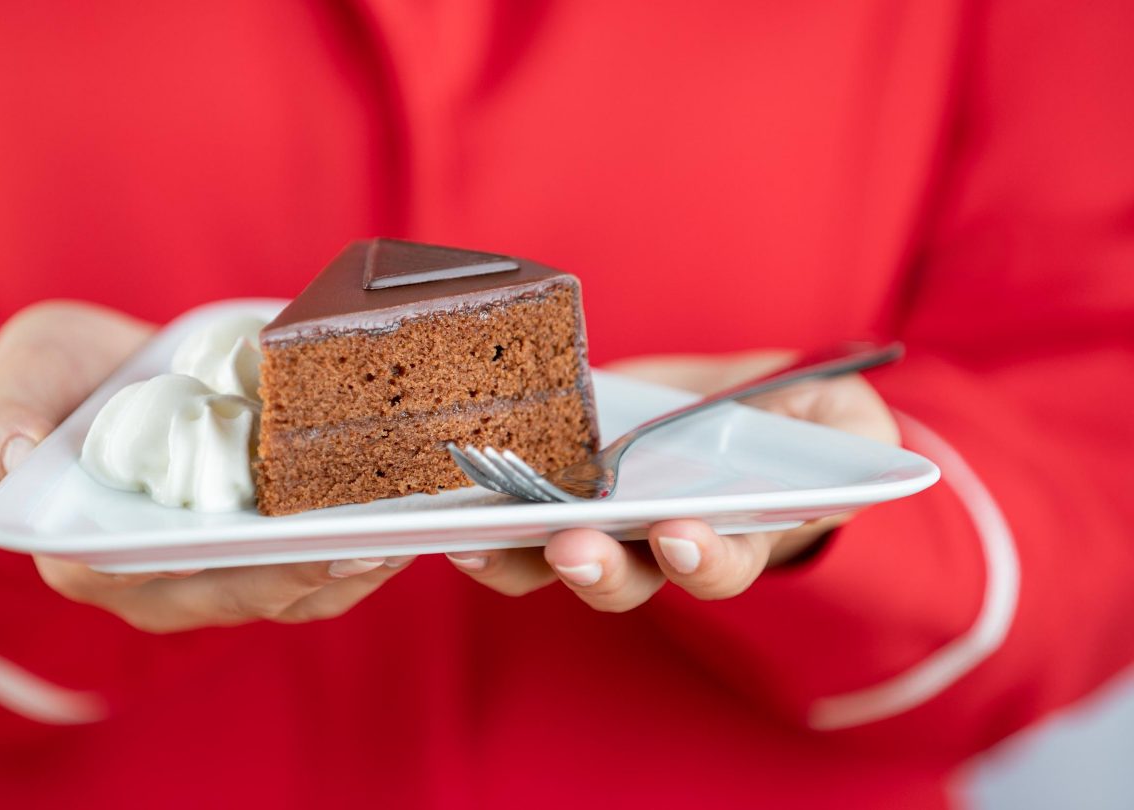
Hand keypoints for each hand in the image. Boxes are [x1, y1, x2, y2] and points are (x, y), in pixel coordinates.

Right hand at [0, 301, 412, 632]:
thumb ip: (1, 417)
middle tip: (373, 547)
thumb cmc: (52, 377)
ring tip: (406, 536)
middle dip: (308, 576)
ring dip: (349, 570)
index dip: (225, 574)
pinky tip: (403, 517)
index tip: (284, 557)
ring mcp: (212, 564)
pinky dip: (358, 546)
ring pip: (287, 589)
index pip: (156, 581)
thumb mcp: (17, 376)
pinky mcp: (256, 544)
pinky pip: (313, 561)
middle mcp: (155, 576)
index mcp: (87, 554)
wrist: (100, 371)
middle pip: (239, 593)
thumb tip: (8, 454)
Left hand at [445, 350, 898, 608]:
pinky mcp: (551, 482)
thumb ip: (854, 434)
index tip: (683, 533)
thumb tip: (851, 443)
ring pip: (550, 560)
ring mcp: (599, 521)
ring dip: (515, 554)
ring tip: (478, 535)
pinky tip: (449, 504)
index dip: (702, 558)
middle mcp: (656, 546)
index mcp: (731, 536)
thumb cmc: (797, 422)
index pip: (715, 566)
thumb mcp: (842, 416)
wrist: (739, 404)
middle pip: (622, 579)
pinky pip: (507, 519)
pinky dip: (479, 518)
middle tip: (573, 544)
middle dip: (597, 569)